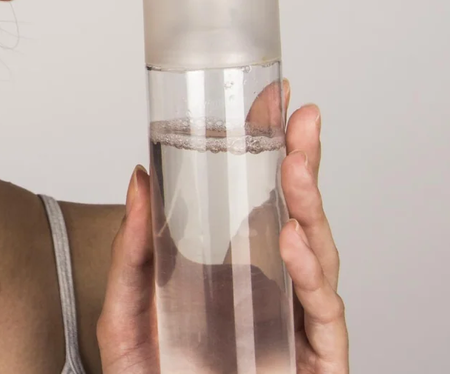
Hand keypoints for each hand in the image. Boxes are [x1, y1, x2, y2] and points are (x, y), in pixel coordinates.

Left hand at [97, 92, 348, 373]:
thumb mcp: (126, 313)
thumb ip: (133, 250)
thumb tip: (138, 177)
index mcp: (243, 273)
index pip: (268, 203)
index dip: (277, 154)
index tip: (276, 102)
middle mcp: (278, 294)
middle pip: (302, 220)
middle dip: (305, 166)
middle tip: (300, 118)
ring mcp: (300, 328)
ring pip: (322, 259)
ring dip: (310, 210)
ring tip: (294, 169)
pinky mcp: (318, 364)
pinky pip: (323, 316)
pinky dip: (313, 277)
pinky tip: (295, 244)